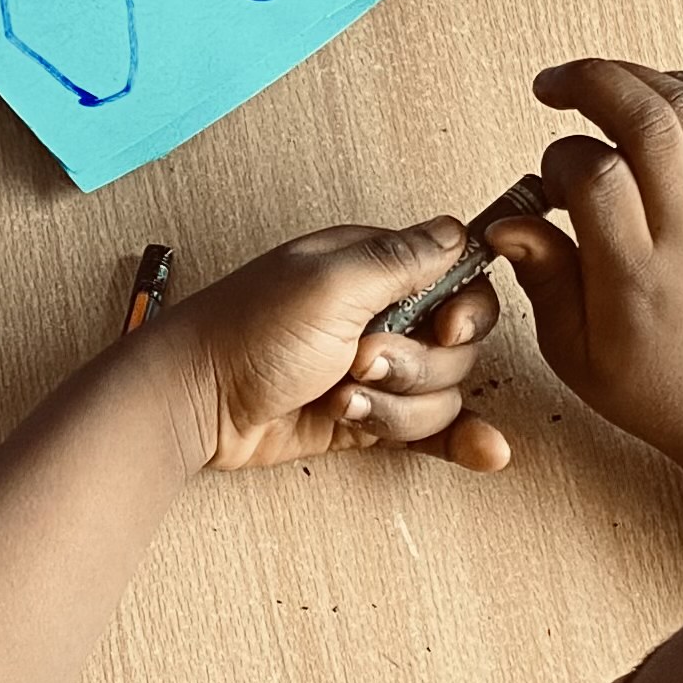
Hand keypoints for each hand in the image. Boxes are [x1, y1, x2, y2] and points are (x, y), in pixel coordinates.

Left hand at [157, 223, 512, 471]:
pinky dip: (456, 441)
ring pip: (440, 396)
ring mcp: (373, 373)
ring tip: (341, 400)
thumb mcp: (328, 282)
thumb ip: (399, 258)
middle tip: (358, 363)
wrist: (194, 400)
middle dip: (415, 367)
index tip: (446, 329)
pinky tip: (487, 452)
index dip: (464, 313)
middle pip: (456, 350)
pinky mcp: (364, 420)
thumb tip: (458, 230)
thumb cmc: (247, 332)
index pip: (461, 284)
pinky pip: (425, 431)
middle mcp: (382, 318)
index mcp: (376, 271)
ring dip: (396, 408)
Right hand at [483, 61, 682, 471]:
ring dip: (639, 80)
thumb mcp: (577, 356)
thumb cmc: (663, 390)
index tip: (547, 180)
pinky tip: (660, 94)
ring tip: (602, 84)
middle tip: (554, 85)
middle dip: (592, 83)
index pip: (594, 175)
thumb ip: (544, 280)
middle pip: (646, 120)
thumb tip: (508, 222)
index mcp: (637, 278)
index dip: (558, 159)